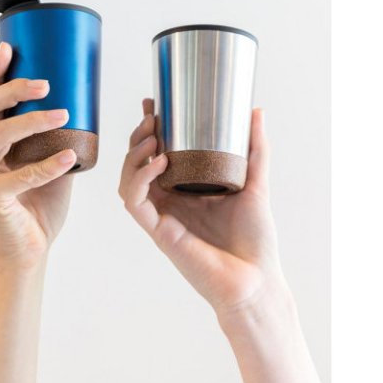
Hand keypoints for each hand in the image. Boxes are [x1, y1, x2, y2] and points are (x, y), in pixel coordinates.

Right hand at [0, 42, 76, 266]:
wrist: (29, 253)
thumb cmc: (39, 210)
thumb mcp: (52, 163)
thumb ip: (58, 139)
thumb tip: (83, 108)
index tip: (10, 48)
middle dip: (13, 88)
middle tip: (45, 82)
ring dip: (32, 120)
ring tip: (62, 113)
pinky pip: (19, 176)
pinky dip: (46, 165)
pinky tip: (69, 158)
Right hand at [119, 99, 284, 327]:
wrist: (256, 280)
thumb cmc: (255, 241)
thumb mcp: (255, 183)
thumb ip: (254, 150)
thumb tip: (255, 112)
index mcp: (185, 191)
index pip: (158, 154)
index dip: (150, 129)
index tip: (155, 103)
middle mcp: (168, 203)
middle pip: (137, 164)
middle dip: (138, 136)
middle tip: (153, 117)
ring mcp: (161, 217)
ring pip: (126, 180)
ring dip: (133, 155)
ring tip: (152, 137)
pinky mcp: (159, 232)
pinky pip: (134, 202)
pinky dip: (139, 179)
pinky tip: (159, 163)